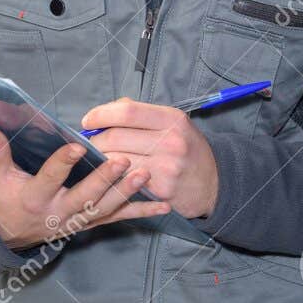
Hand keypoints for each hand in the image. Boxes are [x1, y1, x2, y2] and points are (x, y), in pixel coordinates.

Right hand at [0, 124, 169, 249]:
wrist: (9, 233)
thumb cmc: (3, 197)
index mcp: (34, 198)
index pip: (49, 179)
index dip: (62, 164)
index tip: (77, 146)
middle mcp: (58, 213)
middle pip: (84, 198)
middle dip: (104, 181)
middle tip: (124, 161)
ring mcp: (77, 221)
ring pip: (105, 209)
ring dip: (127, 194)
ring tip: (146, 176)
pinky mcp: (91, 223)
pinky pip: (119, 218)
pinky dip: (142, 212)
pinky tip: (165, 205)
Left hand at [79, 98, 219, 218]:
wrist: (214, 183)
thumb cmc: (187, 149)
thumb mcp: (173, 123)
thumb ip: (140, 114)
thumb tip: (104, 114)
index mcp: (172, 119)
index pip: (126, 112)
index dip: (100, 115)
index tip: (88, 121)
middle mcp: (171, 141)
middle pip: (115, 137)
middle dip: (94, 141)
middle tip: (90, 145)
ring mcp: (166, 167)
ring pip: (114, 162)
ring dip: (100, 162)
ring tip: (100, 160)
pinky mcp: (160, 190)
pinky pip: (123, 182)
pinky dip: (112, 178)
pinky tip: (112, 176)